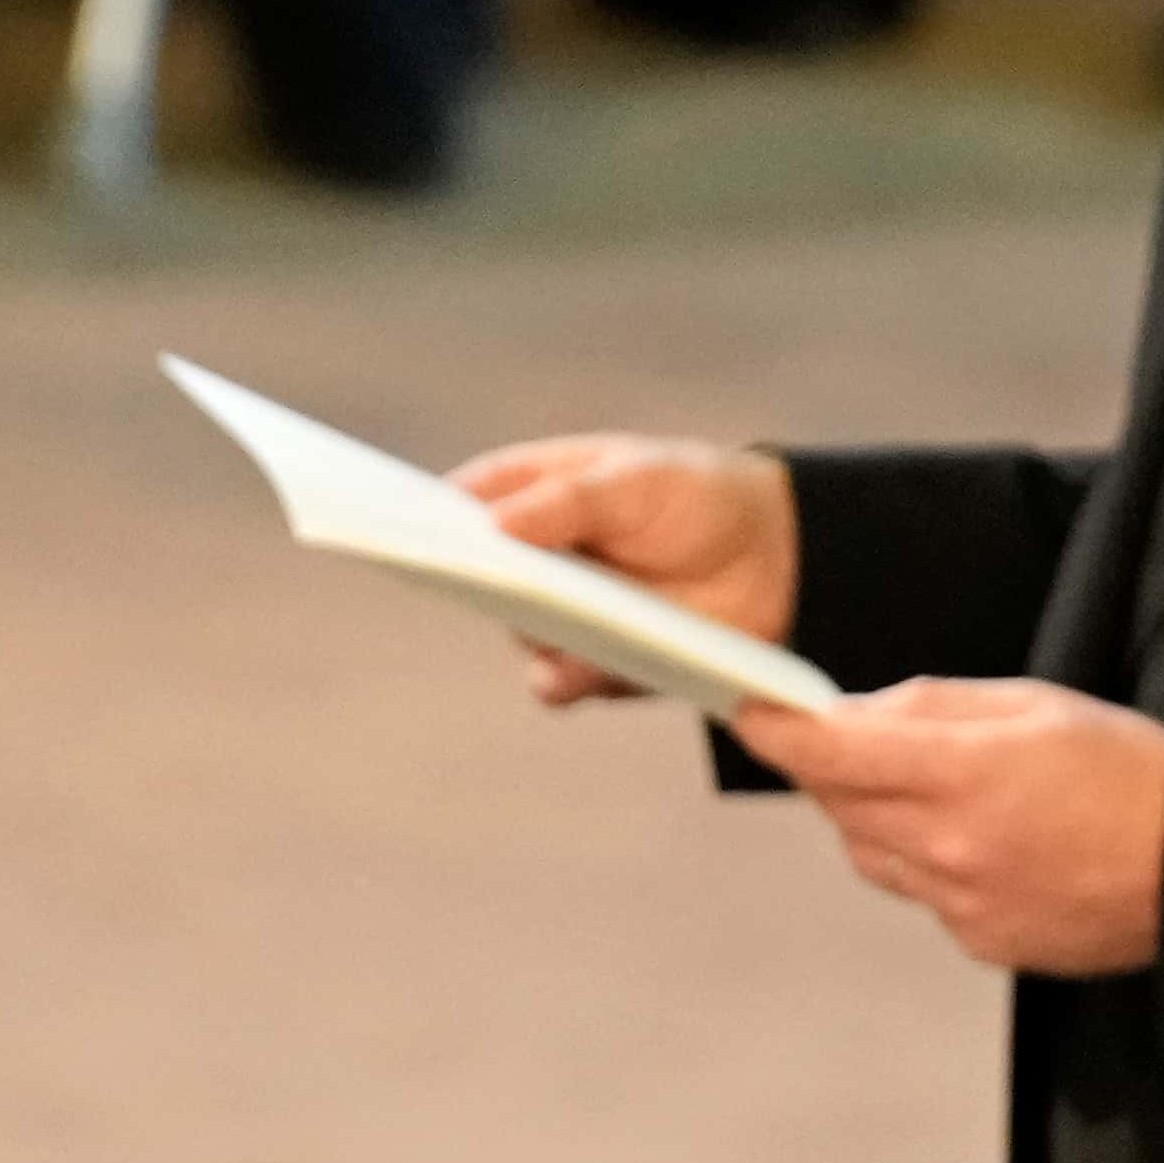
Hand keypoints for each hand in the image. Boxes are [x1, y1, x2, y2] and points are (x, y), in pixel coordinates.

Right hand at [449, 431, 796, 701]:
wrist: (773, 564)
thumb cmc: (694, 498)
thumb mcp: (636, 481)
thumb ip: (568, 502)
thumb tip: (493, 527)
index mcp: (533, 494)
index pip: (463, 500)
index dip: (422, 511)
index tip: (390, 518)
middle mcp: (533, 560)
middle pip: (472, 572)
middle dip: (454, 572)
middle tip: (437, 571)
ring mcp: (558, 616)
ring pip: (513, 630)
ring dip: (518, 626)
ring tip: (523, 615)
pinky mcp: (591, 668)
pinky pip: (555, 682)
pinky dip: (558, 678)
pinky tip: (563, 670)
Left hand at [731, 681, 1163, 975]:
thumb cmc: (1127, 773)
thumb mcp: (1033, 704)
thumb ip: (931, 707)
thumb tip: (855, 713)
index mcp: (963, 774)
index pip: (832, 753)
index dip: (779, 732)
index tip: (752, 713)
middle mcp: (950, 846)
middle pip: (839, 806)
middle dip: (833, 769)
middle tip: (852, 741)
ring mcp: (960, 903)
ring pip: (870, 854)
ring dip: (876, 817)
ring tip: (939, 792)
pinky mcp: (977, 941)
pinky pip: (919, 894)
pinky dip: (926, 863)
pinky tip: (982, 844)